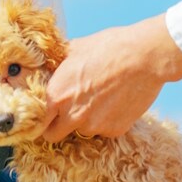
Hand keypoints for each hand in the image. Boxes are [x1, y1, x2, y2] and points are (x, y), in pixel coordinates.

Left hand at [40, 14, 181, 141]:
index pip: (38, 120)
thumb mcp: (76, 49)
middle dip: (59, 126)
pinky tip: (118, 100)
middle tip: (70, 112)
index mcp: (56, 95)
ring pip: (83, 130)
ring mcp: (94, 126)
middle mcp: (72, 116)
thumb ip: (61, 64)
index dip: (42, 118)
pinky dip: (109, 119)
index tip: (48, 115)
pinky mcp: (115, 130)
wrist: (143, 57)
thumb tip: (55, 64)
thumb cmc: (109, 47)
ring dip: (88, 120)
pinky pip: (106, 129)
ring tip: (103, 96)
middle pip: (54, 135)